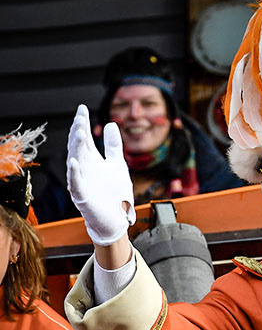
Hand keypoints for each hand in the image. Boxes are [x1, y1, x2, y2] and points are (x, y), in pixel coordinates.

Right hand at [66, 104, 135, 245]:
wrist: (117, 220)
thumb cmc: (115, 194)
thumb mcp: (118, 165)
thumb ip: (113, 146)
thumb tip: (111, 124)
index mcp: (92, 161)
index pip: (85, 139)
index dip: (82, 124)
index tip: (82, 108)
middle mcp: (84, 169)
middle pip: (78, 147)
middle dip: (78, 132)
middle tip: (79, 118)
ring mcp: (82, 182)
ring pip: (75, 162)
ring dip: (76, 148)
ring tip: (79, 132)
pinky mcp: (83, 197)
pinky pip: (76, 184)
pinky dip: (75, 173)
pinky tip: (74, 162)